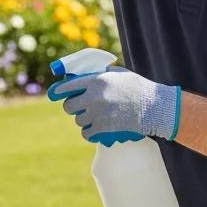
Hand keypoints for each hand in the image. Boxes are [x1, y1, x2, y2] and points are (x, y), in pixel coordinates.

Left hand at [47, 67, 180, 142]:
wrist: (154, 107)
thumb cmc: (138, 87)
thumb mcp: (118, 73)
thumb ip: (100, 74)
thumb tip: (84, 75)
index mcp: (96, 81)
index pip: (67, 86)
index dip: (58, 91)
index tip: (53, 94)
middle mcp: (93, 97)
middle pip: (69, 106)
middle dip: (73, 106)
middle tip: (81, 106)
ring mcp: (97, 114)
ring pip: (78, 120)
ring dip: (84, 119)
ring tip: (95, 117)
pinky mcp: (103, 128)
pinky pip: (86, 133)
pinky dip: (89, 132)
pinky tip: (95, 128)